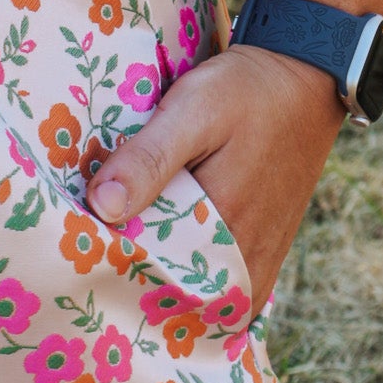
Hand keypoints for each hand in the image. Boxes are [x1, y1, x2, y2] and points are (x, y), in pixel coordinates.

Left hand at [88, 45, 345, 320]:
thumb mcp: (194, 110)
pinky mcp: (265, 257)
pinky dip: (194, 289)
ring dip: (163, 285)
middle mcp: (245, 261)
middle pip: (174, 294)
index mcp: (224, 228)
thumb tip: (101, 207)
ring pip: (199, 299)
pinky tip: (166, 267)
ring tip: (122, 260)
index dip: (110, 264)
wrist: (304, 82)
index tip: (78, 248)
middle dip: (133, 280)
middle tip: (92, 256)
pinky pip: (224, 296)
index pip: (151, 274)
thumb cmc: (247, 93)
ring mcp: (259, 265)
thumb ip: (149, 158)